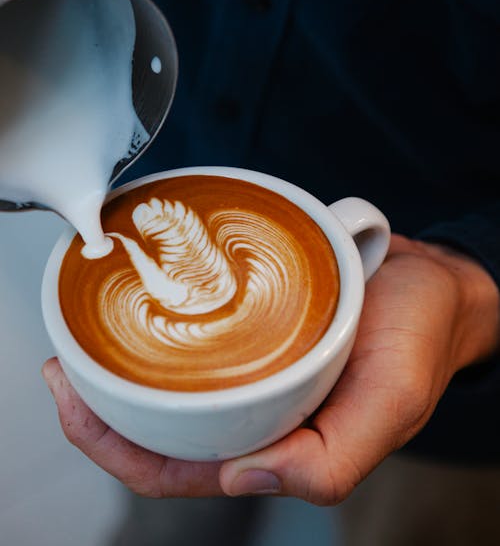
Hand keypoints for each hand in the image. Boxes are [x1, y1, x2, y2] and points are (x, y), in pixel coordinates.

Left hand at [42, 234, 498, 501]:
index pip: (183, 470)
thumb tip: (243, 480)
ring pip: (171, 385)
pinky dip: (161, 329)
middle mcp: (258, 409)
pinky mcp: (257, 324)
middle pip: (161, 429)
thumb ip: (332, 461)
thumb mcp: (393, 403)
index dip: (121, 452)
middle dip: (101, 411)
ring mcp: (253, 366)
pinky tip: (141, 305)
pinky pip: (197, 335)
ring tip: (83, 342)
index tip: (76, 407)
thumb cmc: (419, 338)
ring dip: (121, 371)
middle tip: (64, 370)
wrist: (434, 280)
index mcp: (282, 444)